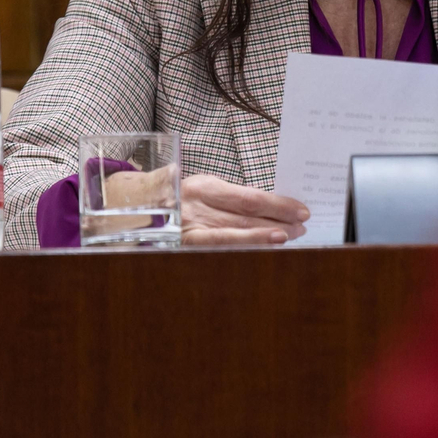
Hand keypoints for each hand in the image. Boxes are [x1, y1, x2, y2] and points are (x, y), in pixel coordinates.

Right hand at [179, 173, 310, 245]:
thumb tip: (271, 208)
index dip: (278, 204)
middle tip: (301, 226)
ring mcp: (187, 231)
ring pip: (233, 237)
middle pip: (245, 218)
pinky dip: (243, 250)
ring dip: (265, 238)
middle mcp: (194, 207)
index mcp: (203, 186)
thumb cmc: (180, 198)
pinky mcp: (183, 249)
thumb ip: (231, 199)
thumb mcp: (204, 190)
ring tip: (289, 237)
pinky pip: (218, 251)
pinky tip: (261, 251)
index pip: (249, 197)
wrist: (135, 210)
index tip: (301, 210)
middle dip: (277, 222)